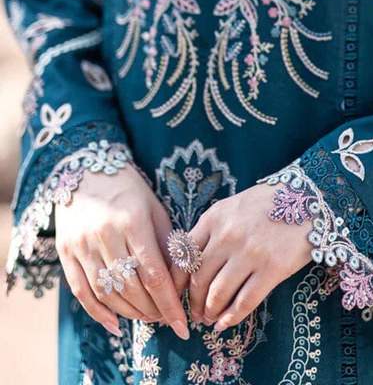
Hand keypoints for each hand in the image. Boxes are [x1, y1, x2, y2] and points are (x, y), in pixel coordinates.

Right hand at [54, 162, 189, 340]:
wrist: (87, 171)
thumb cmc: (130, 190)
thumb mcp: (154, 208)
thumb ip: (166, 243)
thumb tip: (180, 281)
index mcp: (133, 222)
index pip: (154, 274)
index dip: (169, 304)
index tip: (182, 326)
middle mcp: (106, 235)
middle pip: (132, 288)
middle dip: (152, 310)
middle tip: (166, 319)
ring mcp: (82, 245)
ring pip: (108, 293)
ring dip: (130, 313)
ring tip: (148, 318)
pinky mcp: (66, 252)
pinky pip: (82, 291)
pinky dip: (98, 313)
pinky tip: (115, 325)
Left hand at [179, 182, 312, 329]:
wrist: (307, 198)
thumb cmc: (267, 203)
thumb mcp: (232, 207)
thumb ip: (211, 230)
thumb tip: (190, 265)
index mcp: (213, 218)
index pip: (183, 258)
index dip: (177, 284)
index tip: (176, 296)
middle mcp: (227, 236)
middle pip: (199, 280)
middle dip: (194, 303)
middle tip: (196, 313)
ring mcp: (250, 253)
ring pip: (218, 294)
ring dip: (210, 312)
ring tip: (210, 319)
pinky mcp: (272, 269)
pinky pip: (245, 302)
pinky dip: (231, 318)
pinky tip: (225, 324)